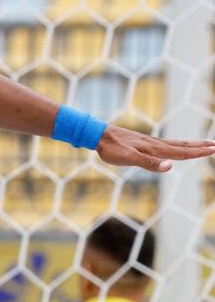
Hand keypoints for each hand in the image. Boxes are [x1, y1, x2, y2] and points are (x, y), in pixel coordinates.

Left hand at [96, 126, 214, 172]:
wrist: (97, 135)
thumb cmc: (112, 149)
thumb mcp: (129, 158)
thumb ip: (149, 163)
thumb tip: (170, 166)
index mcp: (155, 149)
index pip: (181, 152)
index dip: (198, 152)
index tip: (214, 149)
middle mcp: (155, 144)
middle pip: (182, 146)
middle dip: (200, 147)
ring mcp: (149, 142)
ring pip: (174, 144)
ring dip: (190, 145)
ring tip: (203, 144)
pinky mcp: (142, 142)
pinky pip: (165, 144)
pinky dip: (176, 145)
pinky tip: (174, 148)